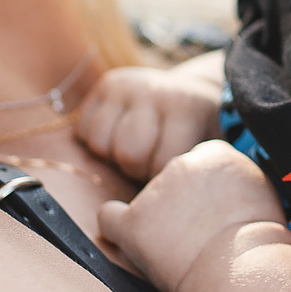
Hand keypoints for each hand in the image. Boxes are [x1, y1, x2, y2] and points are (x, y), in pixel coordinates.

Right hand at [75, 62, 223, 180]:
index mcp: (184, 109)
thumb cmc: (198, 135)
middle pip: (128, 152)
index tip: (168, 176)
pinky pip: (83, 130)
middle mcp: (153, 92)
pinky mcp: (106, 85)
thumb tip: (168, 206)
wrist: (190, 93)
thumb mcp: (207, 149)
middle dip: (135, 169)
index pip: (161, 162)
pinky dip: (96, 142)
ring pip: (99, 142)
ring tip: (133, 152)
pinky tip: (116, 138)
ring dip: (112, 156)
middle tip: (147, 165)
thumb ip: (190, 172)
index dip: (161, 179)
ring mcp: (127, 86)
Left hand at [96, 140, 286, 291]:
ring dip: (159, 221)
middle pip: (172, 179)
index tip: (214, 210)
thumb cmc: (260, 244)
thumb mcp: (263, 195)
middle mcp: (181, 164)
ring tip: (184, 251)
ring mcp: (154, 193)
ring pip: (148, 202)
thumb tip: (227, 190)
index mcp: (215, 154)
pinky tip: (124, 239)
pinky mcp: (134, 223)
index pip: (200, 161)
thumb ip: (237, 182)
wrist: (242, 271)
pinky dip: (114, 227)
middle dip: (182, 203)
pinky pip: (109, 217)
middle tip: (201, 234)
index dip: (205, 187)